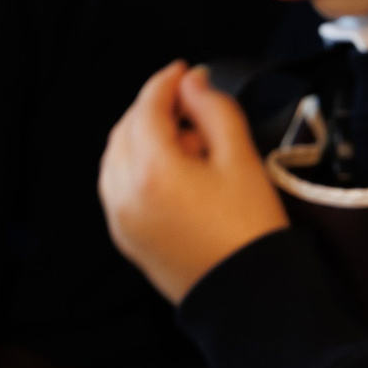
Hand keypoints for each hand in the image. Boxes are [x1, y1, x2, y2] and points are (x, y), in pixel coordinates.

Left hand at [100, 61, 287, 304]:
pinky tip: (173, 173)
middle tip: (192, 108)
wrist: (249, 296)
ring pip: (116, 158)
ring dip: (142, 138)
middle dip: (154, 110)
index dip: (166, 82)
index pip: (147, 107)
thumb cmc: (251, 228)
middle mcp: (124, 192)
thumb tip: (193, 83)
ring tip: (188, 145)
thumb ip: (214, 110)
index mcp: (151, 169)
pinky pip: (118, 187)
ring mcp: (120, 218)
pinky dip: (136, 168)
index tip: (185, 71)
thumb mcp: (241, 159)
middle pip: (126, 130)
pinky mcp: (126, 238)